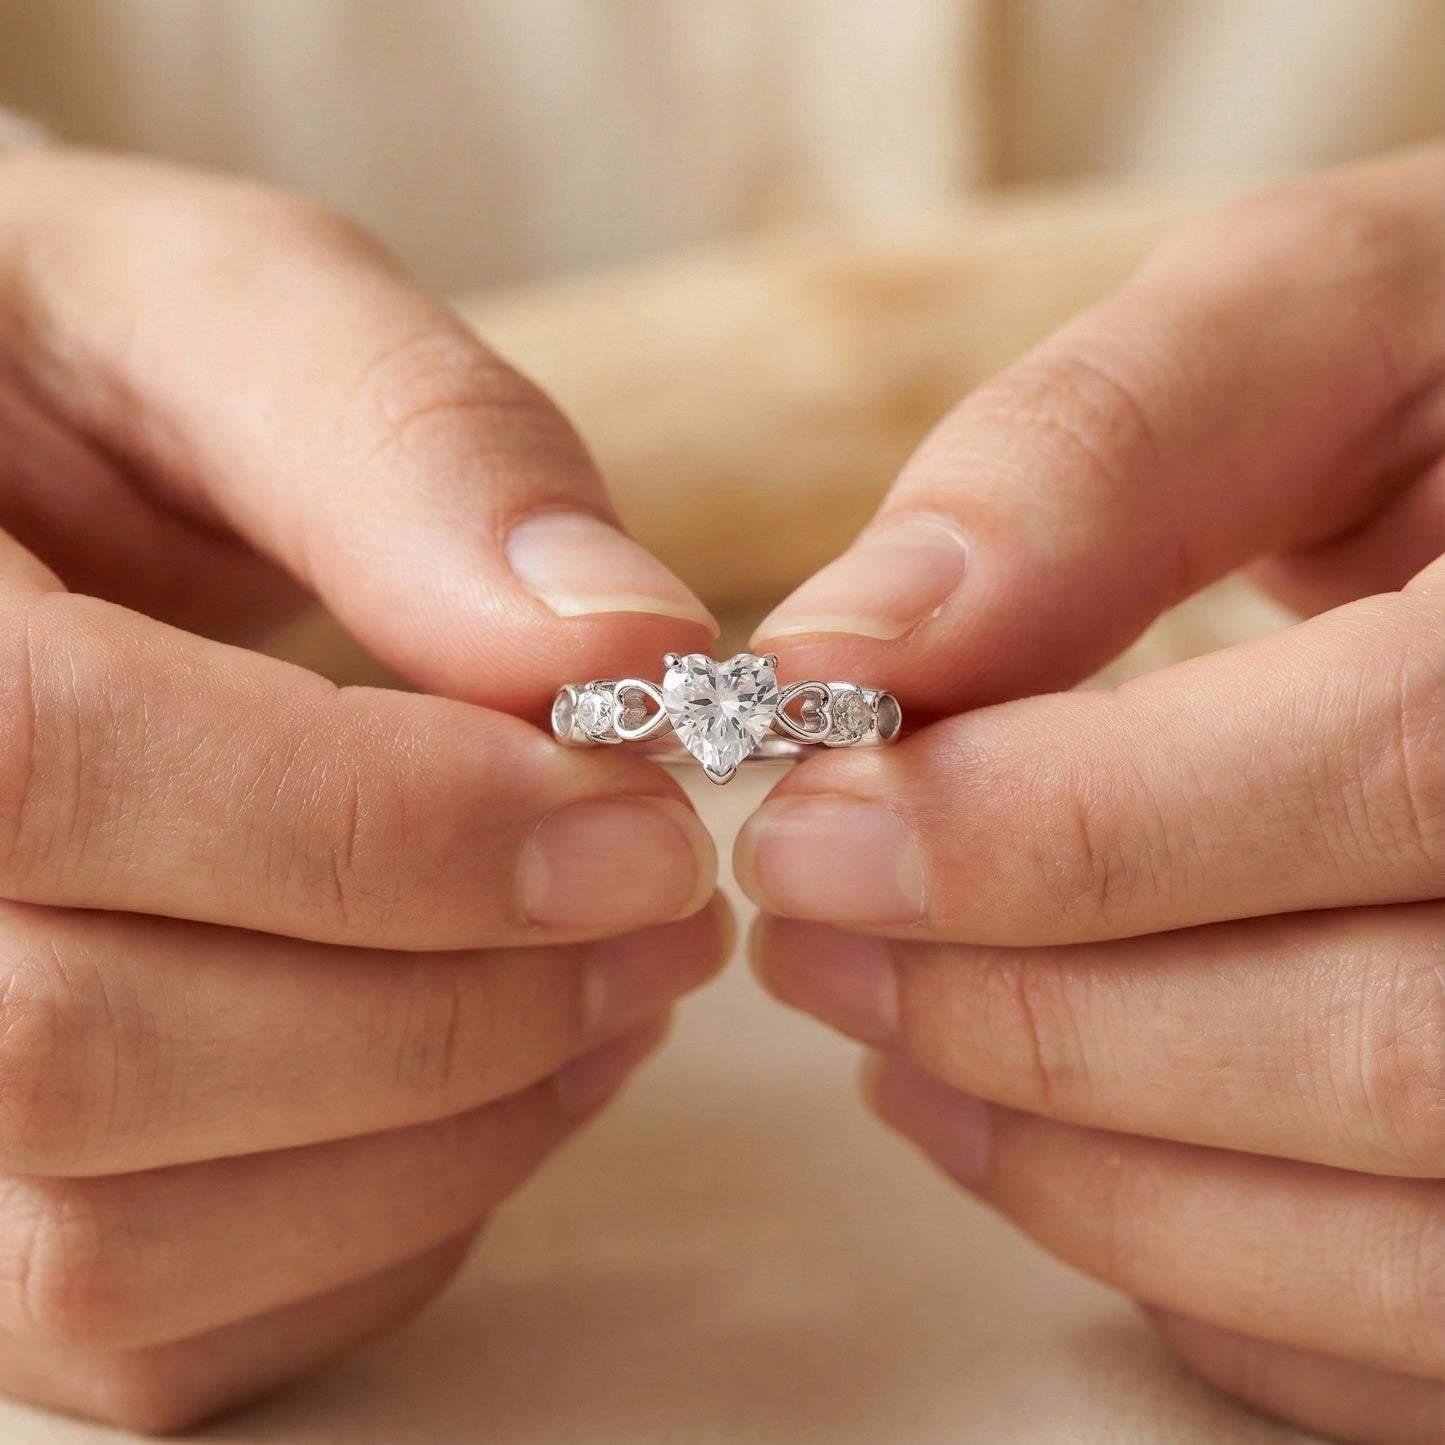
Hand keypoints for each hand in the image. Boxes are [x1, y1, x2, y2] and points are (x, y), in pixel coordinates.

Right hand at [0, 151, 724, 1430]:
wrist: (1, 508)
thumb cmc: (74, 379)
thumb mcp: (215, 317)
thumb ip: (407, 443)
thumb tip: (628, 640)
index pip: (54, 766)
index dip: (382, 824)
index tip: (636, 810)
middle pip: (84, 1051)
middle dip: (449, 999)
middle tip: (666, 903)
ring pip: (121, 1243)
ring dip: (441, 1130)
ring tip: (616, 983)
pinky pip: (164, 1332)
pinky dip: (385, 1229)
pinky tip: (509, 1079)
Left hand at [741, 143, 1444, 1442]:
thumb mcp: (1341, 329)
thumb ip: (1105, 450)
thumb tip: (847, 643)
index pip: (1384, 776)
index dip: (1055, 826)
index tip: (808, 818)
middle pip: (1379, 1048)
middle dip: (1023, 1004)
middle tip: (804, 926)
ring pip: (1393, 1241)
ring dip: (1074, 1155)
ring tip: (877, 1030)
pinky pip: (1400, 1335)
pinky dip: (1188, 1260)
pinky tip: (1029, 1142)